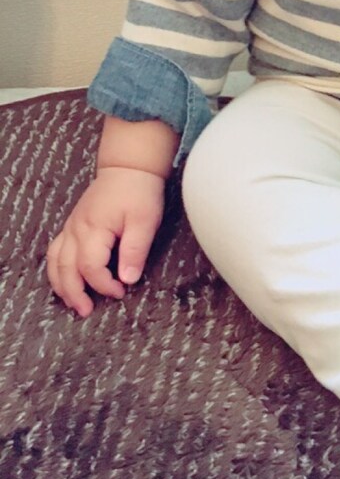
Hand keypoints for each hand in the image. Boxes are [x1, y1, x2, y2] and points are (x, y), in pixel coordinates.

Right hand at [47, 167, 165, 316]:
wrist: (129, 167)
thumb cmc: (139, 192)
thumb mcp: (145, 220)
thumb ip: (135, 250)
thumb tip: (128, 279)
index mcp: (94, 229)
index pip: (91, 267)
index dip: (104, 285)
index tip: (121, 292)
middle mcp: (76, 229)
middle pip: (66, 268)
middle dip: (74, 293)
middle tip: (87, 311)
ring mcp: (72, 226)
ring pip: (55, 261)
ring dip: (61, 284)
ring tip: (72, 302)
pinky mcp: (73, 224)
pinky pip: (56, 250)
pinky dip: (57, 268)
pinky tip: (66, 279)